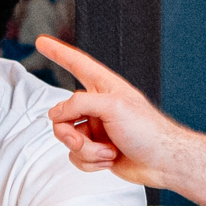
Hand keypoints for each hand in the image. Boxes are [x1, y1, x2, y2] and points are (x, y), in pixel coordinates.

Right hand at [32, 35, 189, 185]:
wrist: (163, 162)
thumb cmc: (149, 131)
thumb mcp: (113, 107)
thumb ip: (80, 104)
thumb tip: (57, 113)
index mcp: (104, 87)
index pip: (76, 63)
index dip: (58, 52)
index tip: (42, 43)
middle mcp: (98, 107)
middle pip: (62, 114)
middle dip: (69, 133)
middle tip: (80, 141)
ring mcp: (97, 129)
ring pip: (68, 138)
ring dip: (85, 150)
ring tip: (106, 151)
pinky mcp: (97, 149)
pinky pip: (76, 155)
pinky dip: (89, 161)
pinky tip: (107, 160)